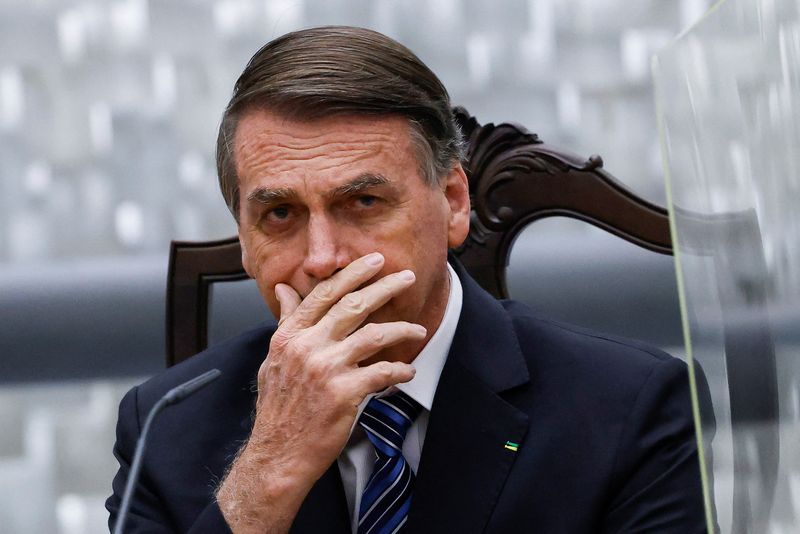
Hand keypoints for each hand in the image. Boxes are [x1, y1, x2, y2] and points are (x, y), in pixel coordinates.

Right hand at [216, 252, 425, 532]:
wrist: (278, 453)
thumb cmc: (278, 408)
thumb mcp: (275, 358)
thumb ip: (286, 321)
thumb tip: (283, 289)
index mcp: (290, 336)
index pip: (324, 293)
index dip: (352, 273)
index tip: (373, 261)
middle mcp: (307, 347)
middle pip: (353, 305)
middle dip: (384, 286)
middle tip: (406, 277)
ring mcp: (326, 369)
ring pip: (374, 335)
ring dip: (401, 329)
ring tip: (418, 329)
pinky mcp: (344, 393)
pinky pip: (382, 372)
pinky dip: (399, 369)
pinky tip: (408, 370)